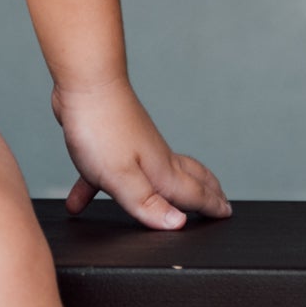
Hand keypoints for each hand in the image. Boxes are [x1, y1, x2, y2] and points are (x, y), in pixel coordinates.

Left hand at [54, 77, 228, 231]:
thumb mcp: (121, 177)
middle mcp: (153, 157)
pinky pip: (109, 173)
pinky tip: (78, 200)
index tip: (227, 213)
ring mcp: (133, 147)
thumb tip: (178, 224)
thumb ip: (147, 203)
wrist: (85, 82)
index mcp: (160, 169)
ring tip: (170, 204)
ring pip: (154, 175)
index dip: (211, 206)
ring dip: (165, 192)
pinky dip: (98, 188)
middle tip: (219, 201)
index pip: (193, 193)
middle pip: (188, 178)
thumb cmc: (102, 128)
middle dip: (205, 191)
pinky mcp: (109, 142)